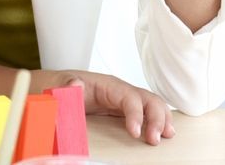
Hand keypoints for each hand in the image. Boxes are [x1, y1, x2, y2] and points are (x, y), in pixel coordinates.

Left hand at [60, 70, 174, 145]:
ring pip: (152, 105)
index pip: (129, 96)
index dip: (135, 114)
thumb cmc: (62, 85)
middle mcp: (121, 91)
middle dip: (156, 118)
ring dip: (163, 119)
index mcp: (108, 85)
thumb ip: (67, 86)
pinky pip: (147, 113)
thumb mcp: (61, 84)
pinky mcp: (125, 111)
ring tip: (167, 136)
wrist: (58, 87)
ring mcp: (125, 101)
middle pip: (148, 99)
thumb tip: (76, 85)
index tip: (135, 132)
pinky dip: (158, 122)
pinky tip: (163, 133)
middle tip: (154, 140)